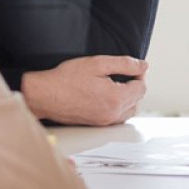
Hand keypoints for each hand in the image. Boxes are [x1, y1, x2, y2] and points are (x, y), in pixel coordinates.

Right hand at [20, 56, 148, 125]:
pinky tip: (107, 96)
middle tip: (122, 74)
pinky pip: (117, 118)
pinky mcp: (97, 125)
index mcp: (116, 99)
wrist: (45, 96)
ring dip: (128, 98)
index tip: (130, 67)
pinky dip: (118, 107)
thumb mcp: (98, 64)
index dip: (138, 74)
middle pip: (137, 100)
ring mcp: (105, 122)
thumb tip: (143, 66)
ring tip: (115, 84)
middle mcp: (113, 114)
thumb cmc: (66, 79)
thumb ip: (124, 64)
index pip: (141, 87)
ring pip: (129, 111)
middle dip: (134, 86)